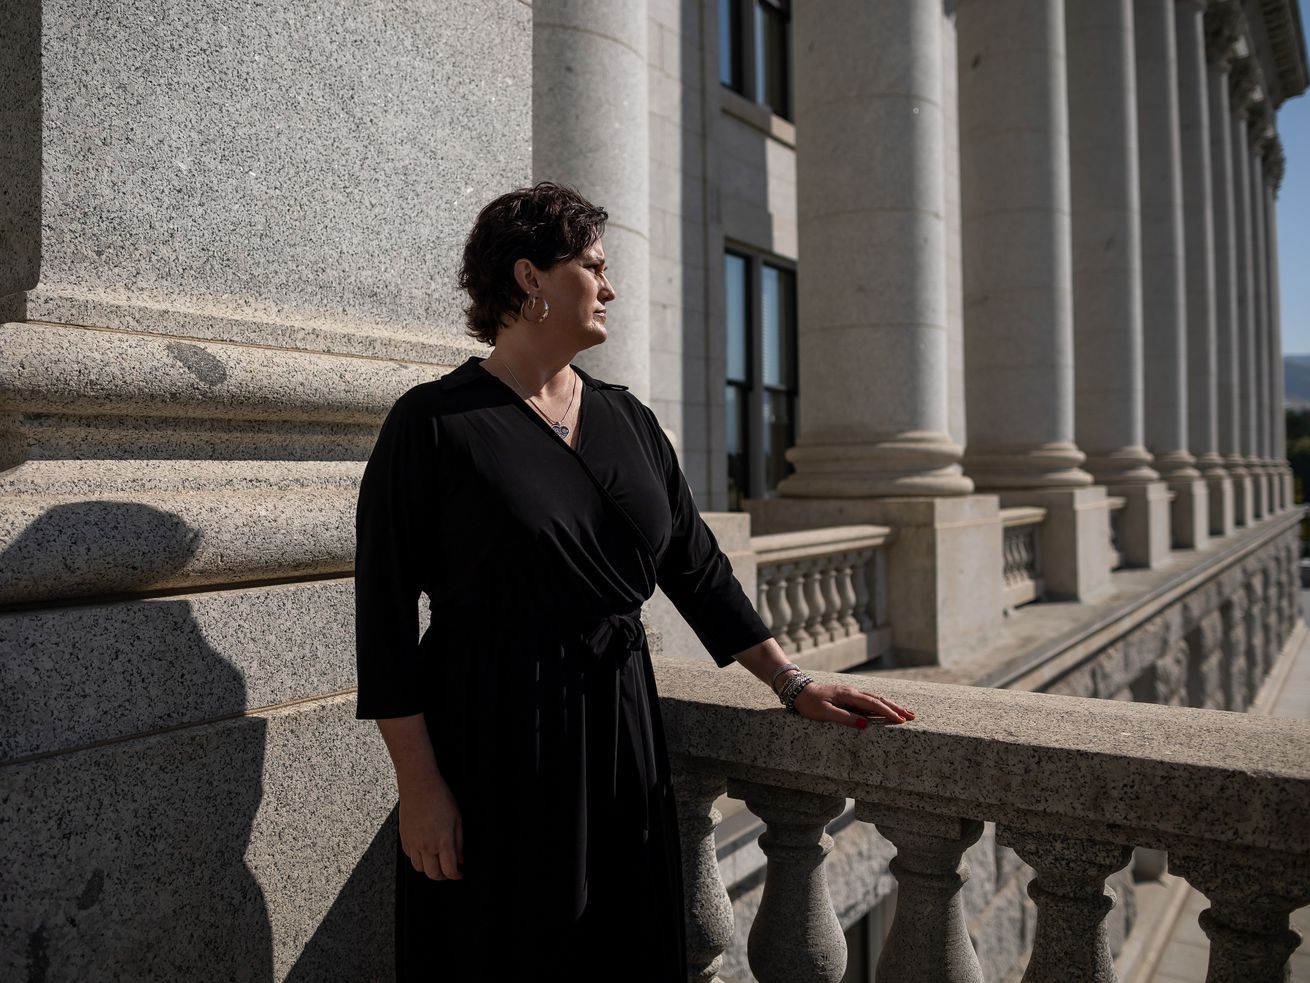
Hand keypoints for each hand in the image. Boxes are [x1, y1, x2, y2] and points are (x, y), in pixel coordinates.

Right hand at [398, 778, 464, 880]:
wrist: (419, 785)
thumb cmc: (439, 797)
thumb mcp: (458, 818)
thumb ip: (459, 842)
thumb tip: (460, 858)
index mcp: (443, 840)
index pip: (449, 870)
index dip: (456, 875)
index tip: (459, 874)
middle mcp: (426, 845)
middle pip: (433, 874)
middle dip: (442, 876)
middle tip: (449, 871)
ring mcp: (413, 843)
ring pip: (419, 868)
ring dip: (429, 869)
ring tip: (436, 861)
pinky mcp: (404, 838)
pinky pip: (410, 857)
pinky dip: (418, 858)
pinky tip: (425, 851)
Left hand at [792, 681, 913, 728]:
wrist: (799, 690)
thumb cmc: (810, 703)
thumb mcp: (825, 713)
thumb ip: (845, 718)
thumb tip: (865, 724)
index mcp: (849, 695)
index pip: (874, 704)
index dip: (889, 712)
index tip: (902, 720)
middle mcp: (853, 692)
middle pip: (879, 699)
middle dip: (896, 708)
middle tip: (912, 716)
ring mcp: (852, 694)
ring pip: (875, 699)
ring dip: (891, 706)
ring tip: (905, 712)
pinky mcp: (849, 697)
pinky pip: (869, 701)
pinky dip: (881, 705)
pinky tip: (886, 709)